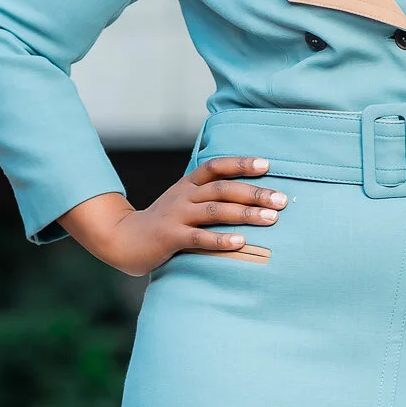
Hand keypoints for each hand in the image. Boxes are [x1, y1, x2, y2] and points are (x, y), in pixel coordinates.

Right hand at [59, 157, 287, 277]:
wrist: (123, 240)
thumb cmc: (163, 224)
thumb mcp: (183, 203)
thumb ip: (208, 197)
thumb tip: (247, 197)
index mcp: (188, 184)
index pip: (216, 166)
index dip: (241, 164)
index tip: (267, 165)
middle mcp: (183, 196)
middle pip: (223, 189)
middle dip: (255, 193)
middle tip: (282, 200)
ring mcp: (176, 216)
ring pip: (215, 211)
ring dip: (245, 214)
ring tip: (271, 219)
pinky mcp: (170, 238)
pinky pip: (199, 238)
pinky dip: (221, 240)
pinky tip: (241, 242)